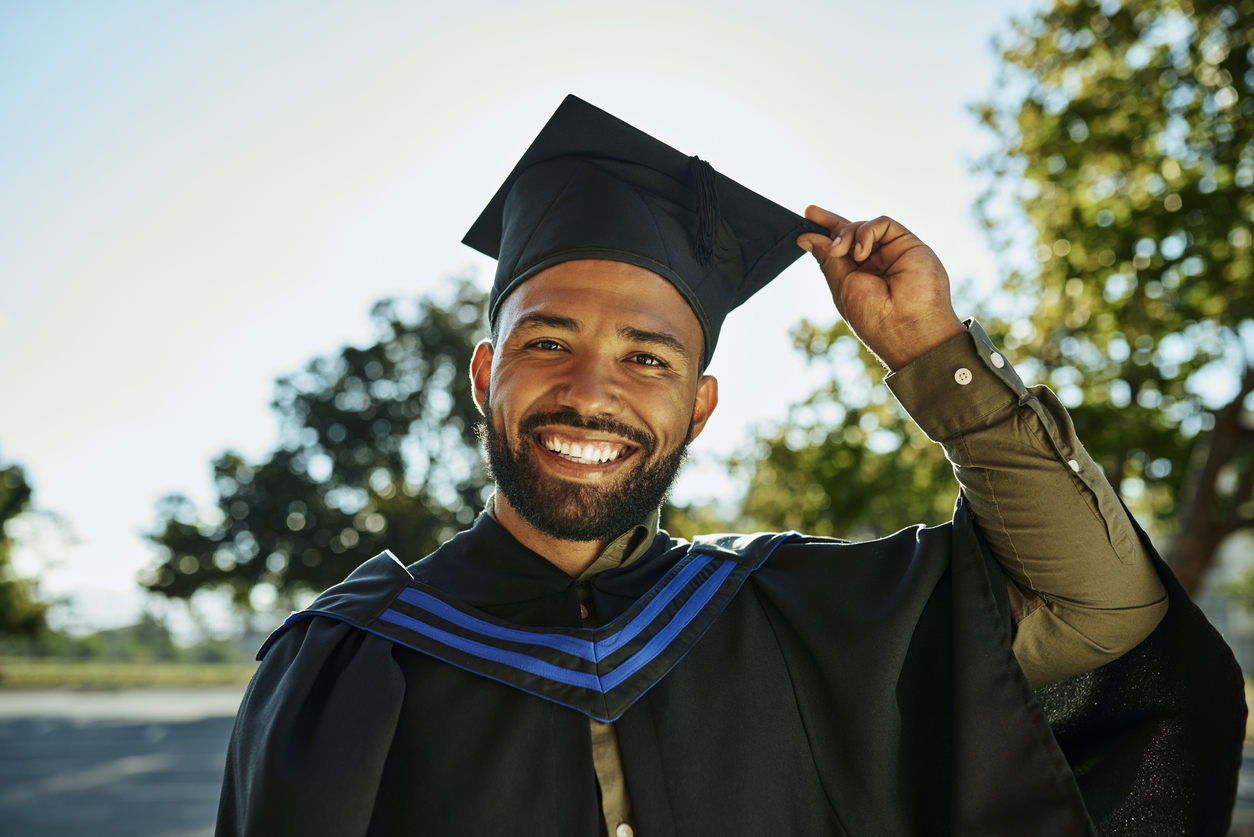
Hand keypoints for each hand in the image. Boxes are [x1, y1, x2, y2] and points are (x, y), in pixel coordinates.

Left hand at [797, 206, 964, 371]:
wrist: (908, 328)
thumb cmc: (874, 317)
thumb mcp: (842, 286)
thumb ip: (828, 259)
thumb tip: (806, 237)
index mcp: (859, 276)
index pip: (840, 247)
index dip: (824, 230)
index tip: (807, 217)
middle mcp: (876, 262)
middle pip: (851, 231)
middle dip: (830, 222)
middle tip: (811, 214)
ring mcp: (892, 252)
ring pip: (864, 227)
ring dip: (846, 233)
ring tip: (839, 251)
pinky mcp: (908, 243)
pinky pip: (884, 224)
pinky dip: (866, 232)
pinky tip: (860, 252)